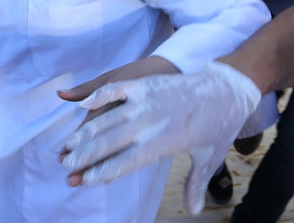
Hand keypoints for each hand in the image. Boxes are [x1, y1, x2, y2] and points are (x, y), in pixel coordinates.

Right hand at [60, 62, 259, 214]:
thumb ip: (195, 184)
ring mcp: (146, 101)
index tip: (85, 180)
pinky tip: (81, 105)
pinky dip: (98, 96)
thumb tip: (193, 210)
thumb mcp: (209, 157)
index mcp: (164, 143)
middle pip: (109, 142)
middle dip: (84, 155)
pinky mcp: (145, 84)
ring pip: (107, 119)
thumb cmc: (219, 125)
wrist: (228, 88)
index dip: (103, 172)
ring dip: (85, 133)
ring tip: (67, 145)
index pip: (126, 162)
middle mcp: (151, 123)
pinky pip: (115, 90)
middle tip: (66, 166)